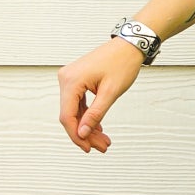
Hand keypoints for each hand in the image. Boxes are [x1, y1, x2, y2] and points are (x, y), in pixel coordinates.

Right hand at [58, 38, 145, 153]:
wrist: (128, 45)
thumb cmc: (122, 64)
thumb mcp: (110, 93)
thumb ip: (95, 114)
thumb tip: (82, 132)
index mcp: (71, 81)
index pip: (67, 116)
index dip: (76, 135)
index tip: (87, 149)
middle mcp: (66, 79)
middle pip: (70, 115)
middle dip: (85, 133)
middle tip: (102, 147)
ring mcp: (70, 79)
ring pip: (75, 111)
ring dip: (88, 126)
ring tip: (104, 141)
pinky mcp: (76, 80)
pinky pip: (79, 103)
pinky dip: (88, 116)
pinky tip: (99, 128)